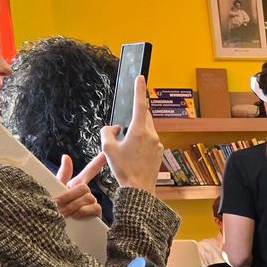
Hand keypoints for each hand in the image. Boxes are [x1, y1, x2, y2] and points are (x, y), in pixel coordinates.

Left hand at [52, 153, 107, 220]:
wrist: (50, 223)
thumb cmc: (51, 205)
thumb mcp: (54, 188)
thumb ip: (63, 173)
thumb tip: (66, 157)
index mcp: (76, 185)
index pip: (90, 171)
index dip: (98, 162)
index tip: (106, 153)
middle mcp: (86, 193)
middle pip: (85, 188)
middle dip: (71, 195)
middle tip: (60, 203)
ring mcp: (91, 203)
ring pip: (89, 198)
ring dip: (75, 205)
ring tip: (65, 211)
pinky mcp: (94, 214)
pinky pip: (95, 208)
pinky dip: (84, 211)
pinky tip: (76, 215)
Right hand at [100, 75, 163, 190]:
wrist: (139, 189)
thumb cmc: (123, 169)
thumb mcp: (108, 149)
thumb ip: (107, 132)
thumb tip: (114, 127)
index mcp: (139, 131)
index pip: (140, 104)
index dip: (139, 90)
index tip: (140, 78)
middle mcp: (152, 135)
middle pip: (145, 117)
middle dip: (137, 115)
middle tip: (125, 126)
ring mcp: (158, 144)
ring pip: (147, 129)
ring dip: (138, 130)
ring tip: (127, 147)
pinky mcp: (159, 152)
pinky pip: (150, 140)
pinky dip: (142, 141)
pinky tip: (134, 154)